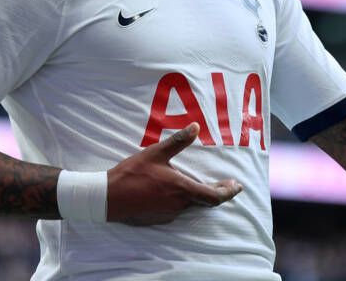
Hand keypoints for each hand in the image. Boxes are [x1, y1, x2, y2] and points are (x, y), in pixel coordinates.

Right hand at [106, 122, 242, 225]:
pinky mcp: (158, 218)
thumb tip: (196, 127)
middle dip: (217, 192)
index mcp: (181, 189)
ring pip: (190, 205)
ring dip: (198, 196)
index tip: (237, 187)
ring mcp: (168, 214)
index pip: (213, 197)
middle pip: (204, 201)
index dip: (228, 193)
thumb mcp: (156, 153)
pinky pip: (177, 209)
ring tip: (202, 185)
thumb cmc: (132, 174)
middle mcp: (178, 205)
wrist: (108, 198)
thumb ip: (178, 141)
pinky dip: (183, 200)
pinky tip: (176, 192)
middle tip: (227, 185)